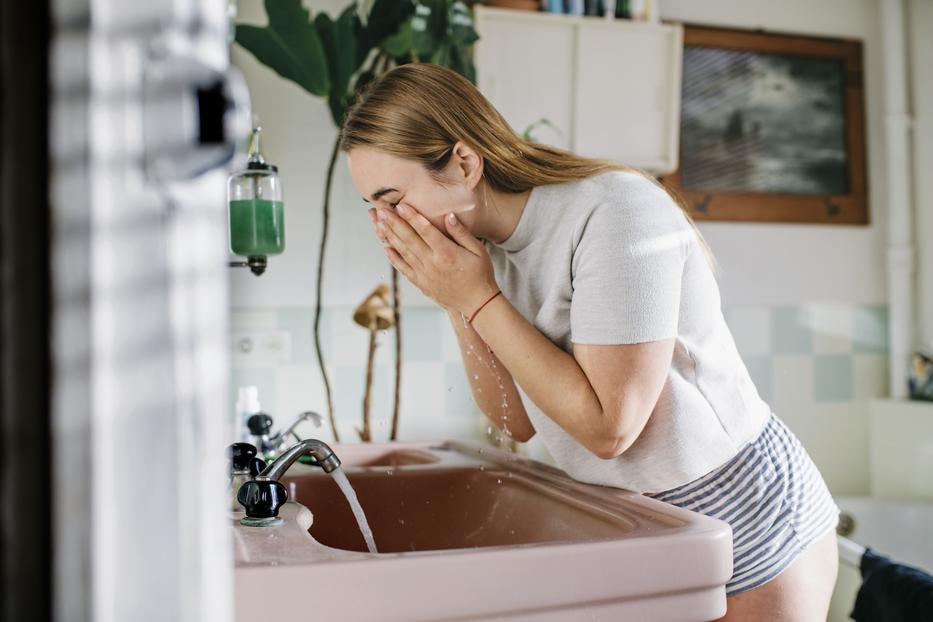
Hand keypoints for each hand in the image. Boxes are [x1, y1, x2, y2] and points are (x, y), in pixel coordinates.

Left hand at [370, 203, 498, 316]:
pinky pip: (404, 269)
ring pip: (404, 252)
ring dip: (390, 237)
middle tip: (381, 210)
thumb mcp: (478, 250)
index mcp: (447, 253)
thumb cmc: (480, 274)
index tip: (400, 205)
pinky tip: (386, 248)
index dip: (412, 217)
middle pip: (409, 239)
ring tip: (379, 224)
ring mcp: (425, 275)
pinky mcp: (422, 284)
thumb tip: (448, 215)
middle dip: (394, 223)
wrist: (477, 303)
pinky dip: (394, 258)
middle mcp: (432, 263)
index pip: (426, 230)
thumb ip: (461, 233)